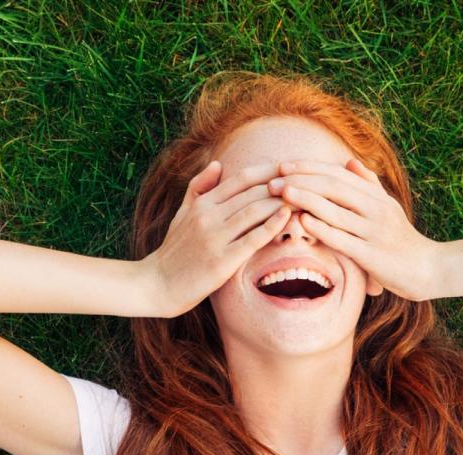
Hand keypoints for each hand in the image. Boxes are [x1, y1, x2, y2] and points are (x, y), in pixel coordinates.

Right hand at [143, 161, 292, 317]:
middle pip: (252, 192)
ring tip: (303, 198)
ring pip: (254, 211)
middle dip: (281, 185)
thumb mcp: (182, 213)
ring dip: (281, 202)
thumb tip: (217, 163)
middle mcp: (208, 215)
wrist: (157, 284)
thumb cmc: (174, 250)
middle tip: (305, 181)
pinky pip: (251, 239)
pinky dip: (271, 226)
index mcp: (202, 203)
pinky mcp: (221, 261)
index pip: (241, 179)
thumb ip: (199, 187)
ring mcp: (214, 237)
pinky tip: (287, 217)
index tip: (289, 167)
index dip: (267, 170)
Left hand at [267, 158, 442, 301]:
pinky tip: (301, 221)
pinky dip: (321, 228)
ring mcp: (375, 231)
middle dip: (301, 179)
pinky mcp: (372, 255)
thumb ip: (368, 184)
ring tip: (281, 191)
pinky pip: (342, 239)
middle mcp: (376, 208)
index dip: (309, 167)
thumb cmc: (402, 239)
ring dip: (306, 198)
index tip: (283, 164)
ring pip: (336, 209)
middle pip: (334, 186)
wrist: (429, 269)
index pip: (338, 173)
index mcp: (376, 196)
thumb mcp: (387, 207)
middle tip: (273, 179)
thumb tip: (349, 160)